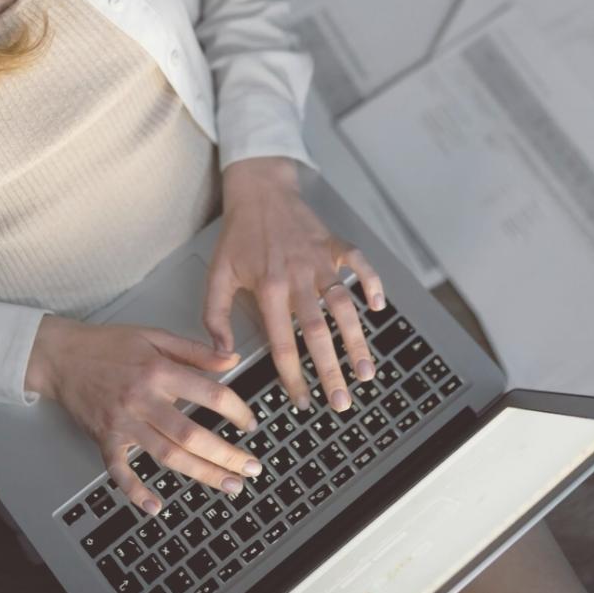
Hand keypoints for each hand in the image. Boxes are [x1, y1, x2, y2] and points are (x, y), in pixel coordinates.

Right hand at [24, 315, 262, 515]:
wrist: (61, 356)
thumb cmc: (108, 344)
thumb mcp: (155, 335)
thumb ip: (195, 350)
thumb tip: (232, 359)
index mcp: (159, 371)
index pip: (210, 394)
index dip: (237, 411)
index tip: (251, 423)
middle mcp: (143, 399)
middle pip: (192, 434)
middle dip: (227, 454)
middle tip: (252, 468)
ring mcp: (123, 422)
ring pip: (167, 455)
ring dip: (201, 473)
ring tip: (229, 485)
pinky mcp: (105, 438)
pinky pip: (120, 471)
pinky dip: (136, 491)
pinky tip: (155, 507)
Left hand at [204, 157, 386, 413]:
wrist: (258, 190)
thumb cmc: (238, 235)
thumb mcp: (217, 274)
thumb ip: (215, 315)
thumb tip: (223, 354)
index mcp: (268, 289)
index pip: (283, 343)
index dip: (294, 377)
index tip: (303, 402)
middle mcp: (297, 278)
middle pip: (318, 332)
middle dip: (332, 371)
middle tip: (342, 402)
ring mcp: (319, 261)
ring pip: (343, 305)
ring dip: (357, 339)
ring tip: (366, 371)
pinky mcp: (334, 244)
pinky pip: (359, 264)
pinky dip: (372, 283)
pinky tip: (379, 307)